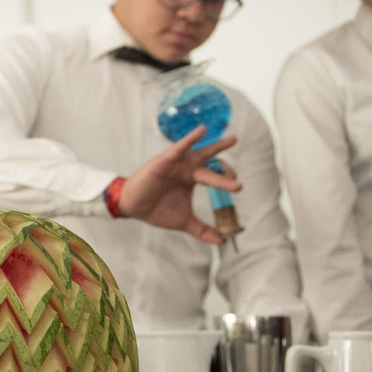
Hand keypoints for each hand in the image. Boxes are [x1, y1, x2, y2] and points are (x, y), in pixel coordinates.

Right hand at [116, 126, 240, 244]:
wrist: (133, 208)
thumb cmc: (156, 210)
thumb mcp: (184, 222)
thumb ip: (203, 230)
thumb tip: (223, 241)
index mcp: (192, 179)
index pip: (214, 174)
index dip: (226, 179)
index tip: (238, 187)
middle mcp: (186, 169)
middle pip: (209, 159)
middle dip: (222, 150)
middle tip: (235, 140)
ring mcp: (176, 164)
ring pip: (199, 152)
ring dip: (215, 146)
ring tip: (231, 139)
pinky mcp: (165, 160)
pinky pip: (179, 148)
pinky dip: (190, 139)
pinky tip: (202, 131)